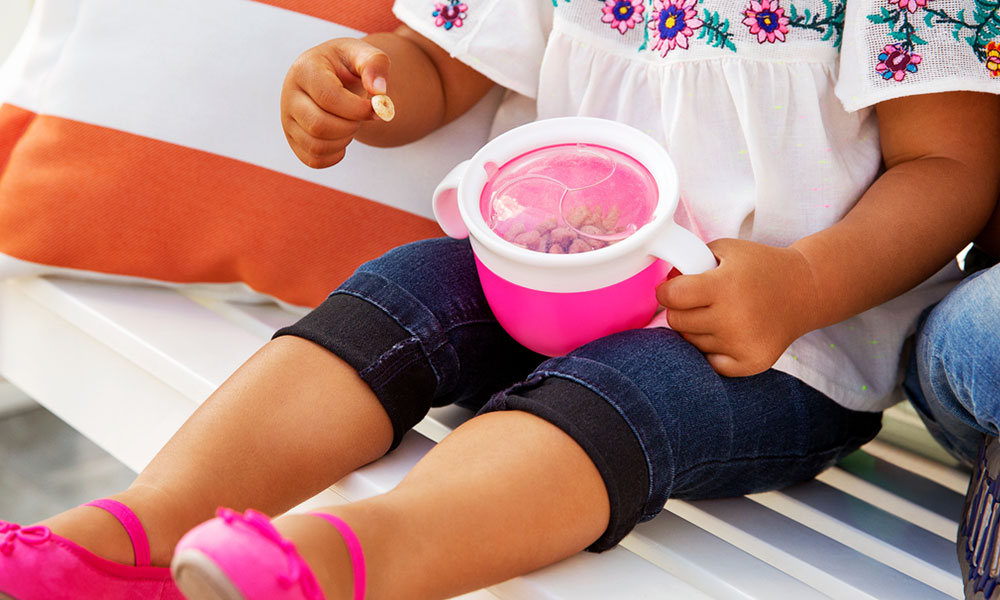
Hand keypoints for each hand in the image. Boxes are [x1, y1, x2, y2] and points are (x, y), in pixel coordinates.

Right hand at [280, 38, 389, 167]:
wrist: (335, 77)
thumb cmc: (349, 65)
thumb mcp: (363, 54)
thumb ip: (375, 64)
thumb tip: (379, 92)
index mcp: (305, 69)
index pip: (328, 98)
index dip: (357, 109)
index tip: (375, 109)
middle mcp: (289, 95)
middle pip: (319, 125)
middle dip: (350, 126)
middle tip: (361, 116)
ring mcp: (288, 119)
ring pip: (316, 146)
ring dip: (344, 141)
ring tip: (351, 124)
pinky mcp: (293, 139)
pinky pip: (314, 160)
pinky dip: (335, 155)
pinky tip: (343, 137)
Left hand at [656, 238, 818, 376]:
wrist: (805, 290)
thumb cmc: (760, 268)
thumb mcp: (726, 250)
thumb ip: (690, 260)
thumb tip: (663, 285)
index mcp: (726, 286)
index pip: (673, 297)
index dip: (666, 291)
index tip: (671, 289)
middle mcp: (734, 318)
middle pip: (677, 321)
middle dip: (680, 310)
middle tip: (697, 301)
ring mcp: (742, 344)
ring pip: (691, 342)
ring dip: (697, 329)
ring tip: (720, 314)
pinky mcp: (751, 363)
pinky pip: (710, 362)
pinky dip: (712, 350)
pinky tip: (728, 333)